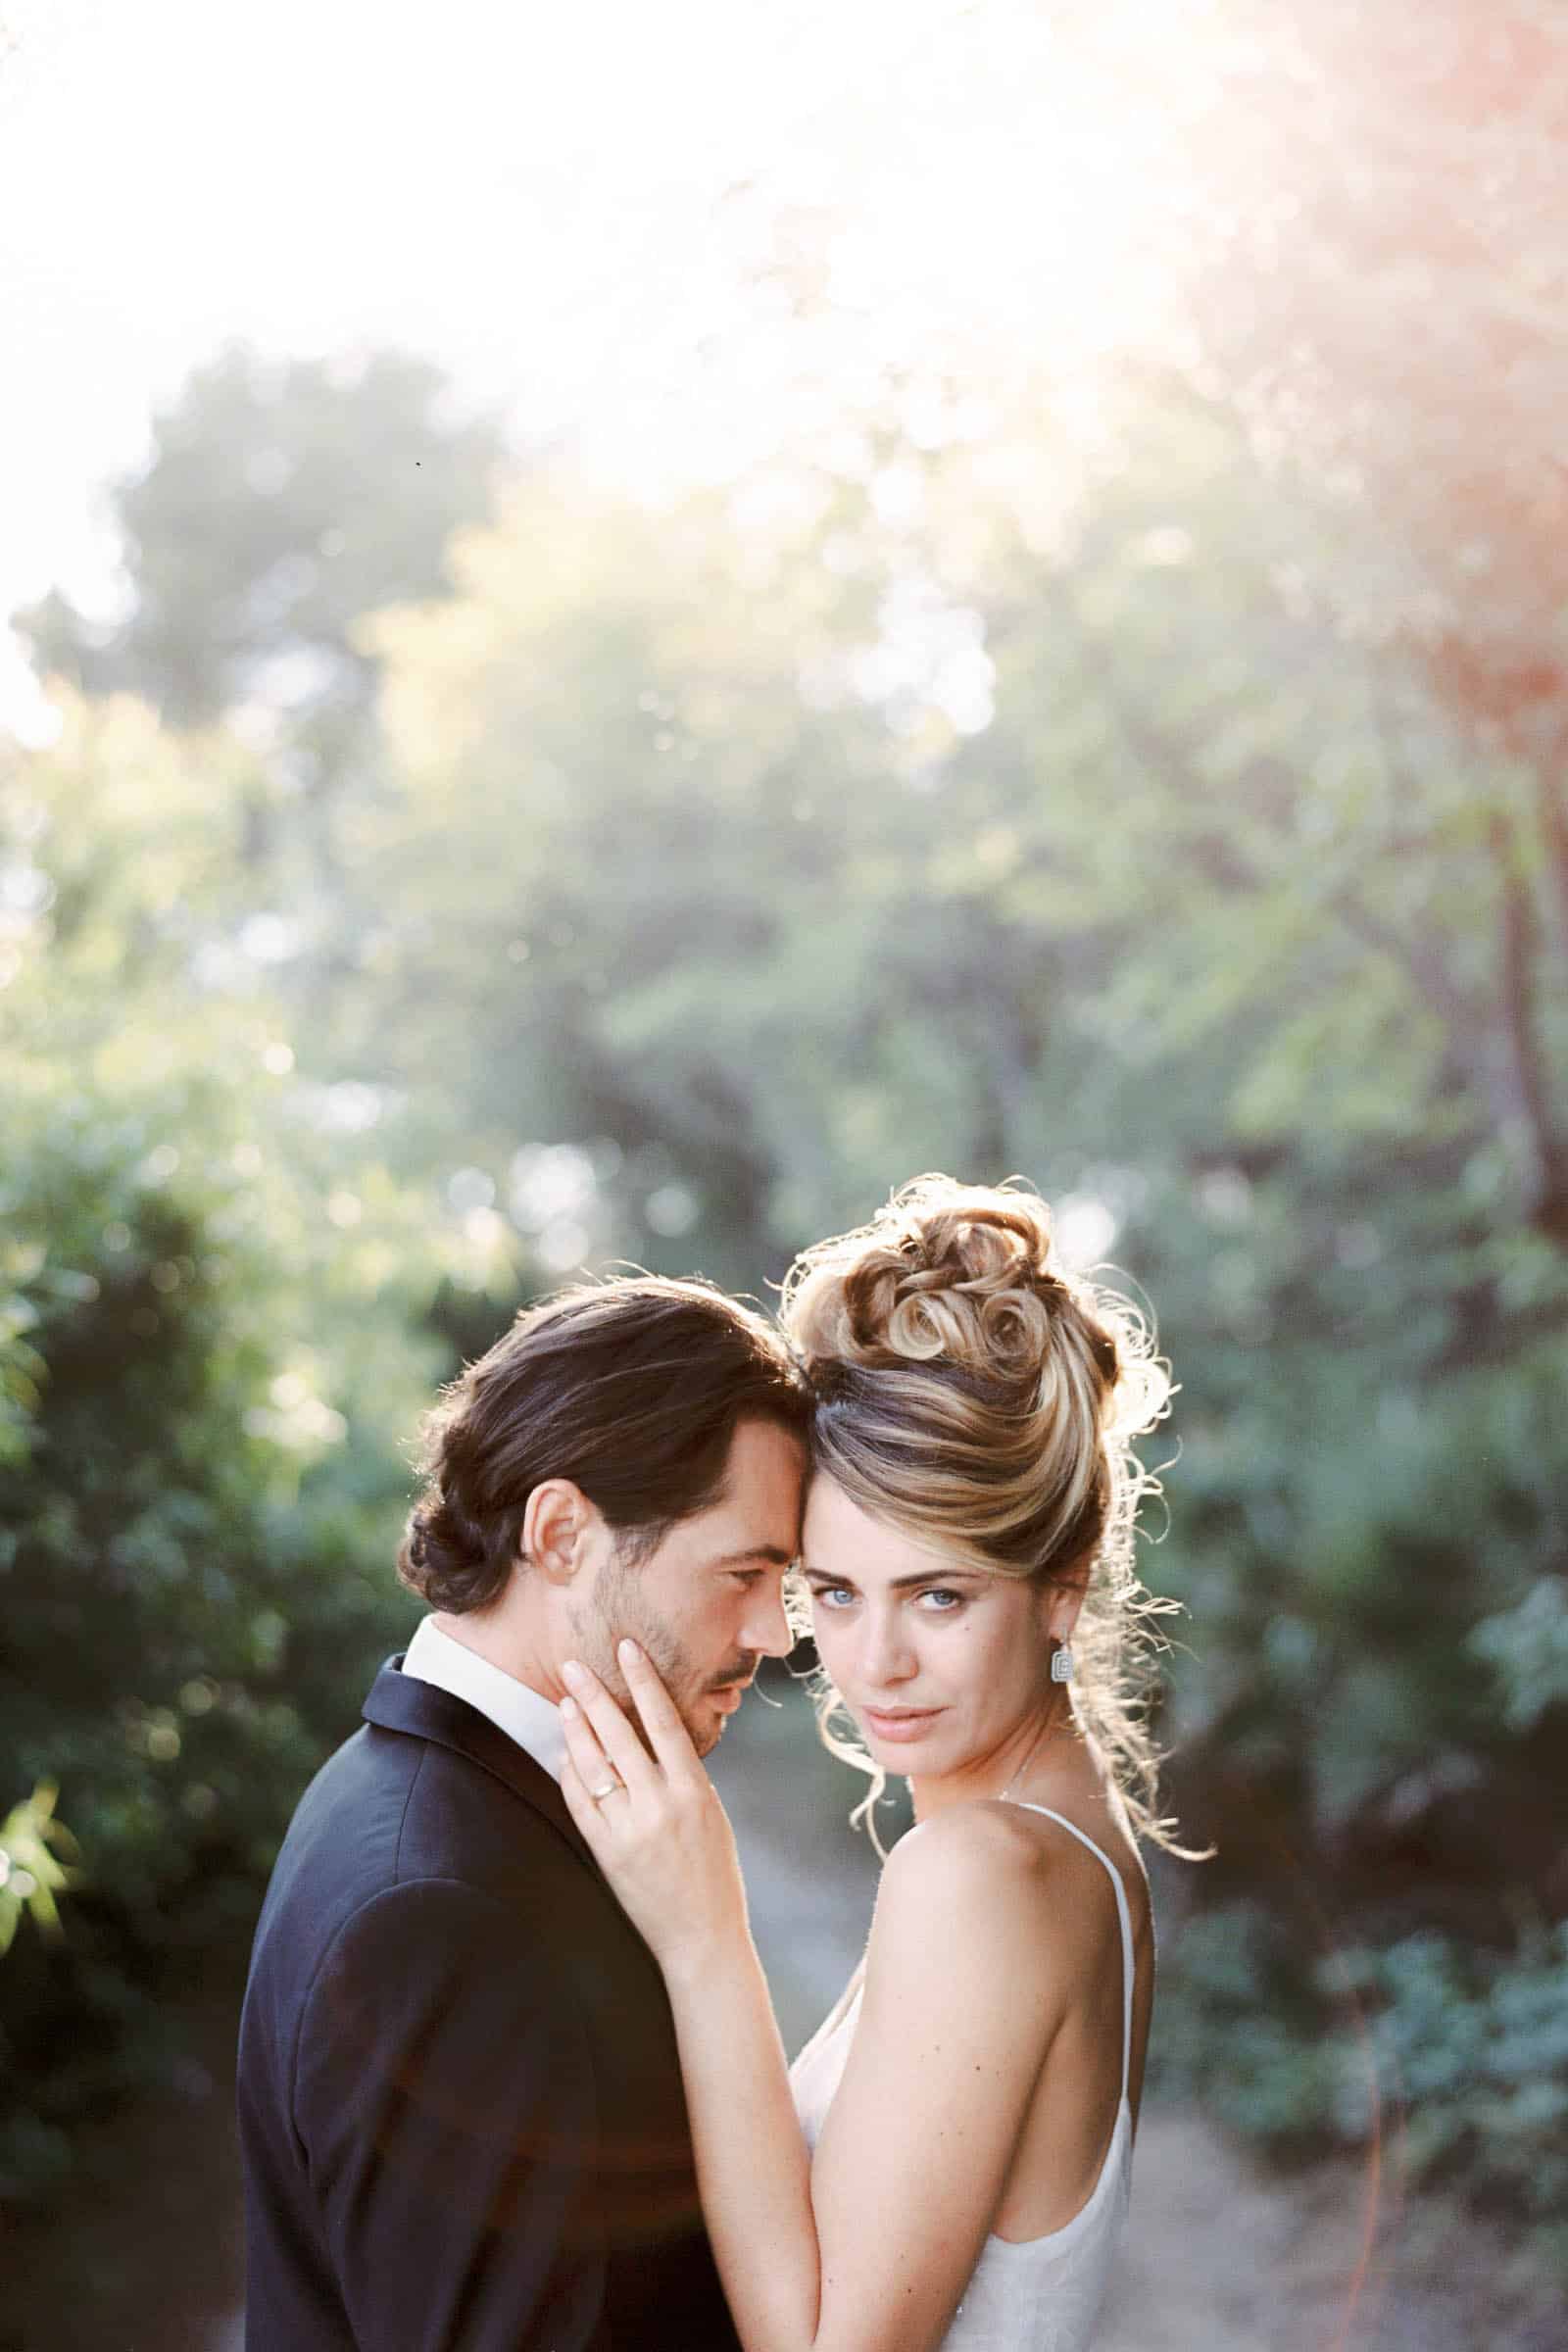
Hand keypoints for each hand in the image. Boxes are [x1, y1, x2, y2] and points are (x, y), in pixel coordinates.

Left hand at [558, 1640, 748, 1976]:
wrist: (702, 1939)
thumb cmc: (714, 1875)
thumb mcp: (711, 1816)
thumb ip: (683, 1779)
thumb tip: (651, 1739)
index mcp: (695, 1790)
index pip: (664, 1721)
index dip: (644, 1681)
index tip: (627, 1648)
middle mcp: (662, 1805)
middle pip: (620, 1735)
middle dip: (594, 1696)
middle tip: (574, 1666)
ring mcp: (632, 1829)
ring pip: (595, 1766)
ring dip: (577, 1730)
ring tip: (565, 1702)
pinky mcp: (608, 1853)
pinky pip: (582, 1804)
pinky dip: (571, 1775)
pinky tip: (565, 1755)